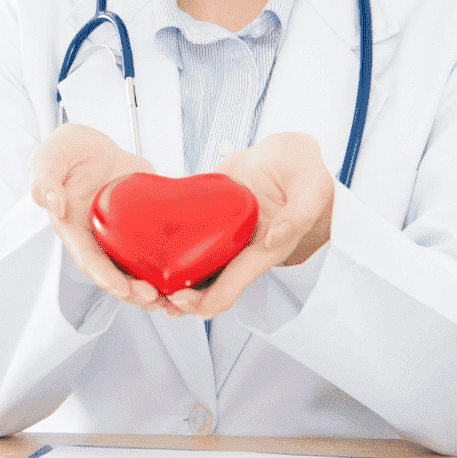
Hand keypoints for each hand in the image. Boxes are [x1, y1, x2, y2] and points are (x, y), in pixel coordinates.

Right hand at [28, 123, 173, 312]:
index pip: (87, 259)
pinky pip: (156, 250)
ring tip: (172, 297)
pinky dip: (169, 266)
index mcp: (73, 227)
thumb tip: (53, 204)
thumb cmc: (67, 150)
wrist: (94, 144)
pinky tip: (186, 278)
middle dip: (133, 291)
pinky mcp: (142, 226)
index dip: (104, 277)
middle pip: (114, 273)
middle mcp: (97, 237)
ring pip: (135, 269)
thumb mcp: (51, 156)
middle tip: (154, 297)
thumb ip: (45, 178)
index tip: (122, 289)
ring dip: (152, 287)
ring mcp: (121, 234)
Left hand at [166, 132, 334, 318]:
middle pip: (214, 282)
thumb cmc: (303, 168)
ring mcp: (225, 234)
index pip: (240, 280)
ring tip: (148, 288)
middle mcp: (244, 247)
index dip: (216, 298)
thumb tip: (275, 237)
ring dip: (175, 280)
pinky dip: (170, 249)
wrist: (283, 151)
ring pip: (197, 265)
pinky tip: (146, 252)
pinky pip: (188, 236)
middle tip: (161, 298)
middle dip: (188, 297)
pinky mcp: (210, 217)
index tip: (193, 306)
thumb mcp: (310, 185)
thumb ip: (299, 212)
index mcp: (268, 248)